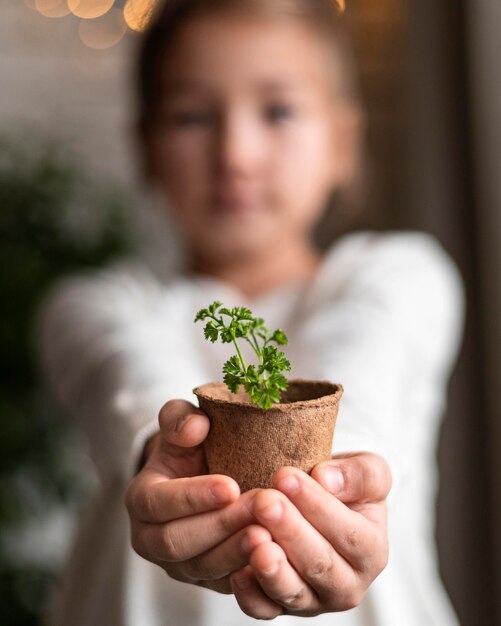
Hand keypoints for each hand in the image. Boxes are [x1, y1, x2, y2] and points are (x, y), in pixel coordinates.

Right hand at [125, 399, 271, 592]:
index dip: (193, 497)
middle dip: (222, 525)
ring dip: (239, 552)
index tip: (230, 486)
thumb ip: (180, 419)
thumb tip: (196, 426)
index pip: (158, 504)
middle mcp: (153, 541)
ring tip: (271, 534)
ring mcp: (181, 566)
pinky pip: (228, 584)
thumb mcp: (179, 424)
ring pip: (206, 568)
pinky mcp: (209, 580)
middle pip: (180, 543)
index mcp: (142, 501)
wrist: (199, 476)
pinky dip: (251, 572)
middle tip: (260, 507)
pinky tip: (277, 554)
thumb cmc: (190, 447)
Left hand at [230, 452, 391, 618]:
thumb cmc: (344, 486)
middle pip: (320, 564)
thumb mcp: (368, 470)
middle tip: (265, 502)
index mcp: (372, 551)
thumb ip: (359, 475)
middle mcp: (347, 585)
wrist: (320, 503)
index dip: (317, 505)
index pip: (347, 532)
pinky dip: (251, 594)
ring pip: (293, 592)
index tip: (285, 476)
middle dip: (290, 531)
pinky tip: (238, 570)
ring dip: (272, 568)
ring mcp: (313, 601)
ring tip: (254, 538)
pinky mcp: (281, 607)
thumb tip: (327, 480)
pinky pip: (265, 609)